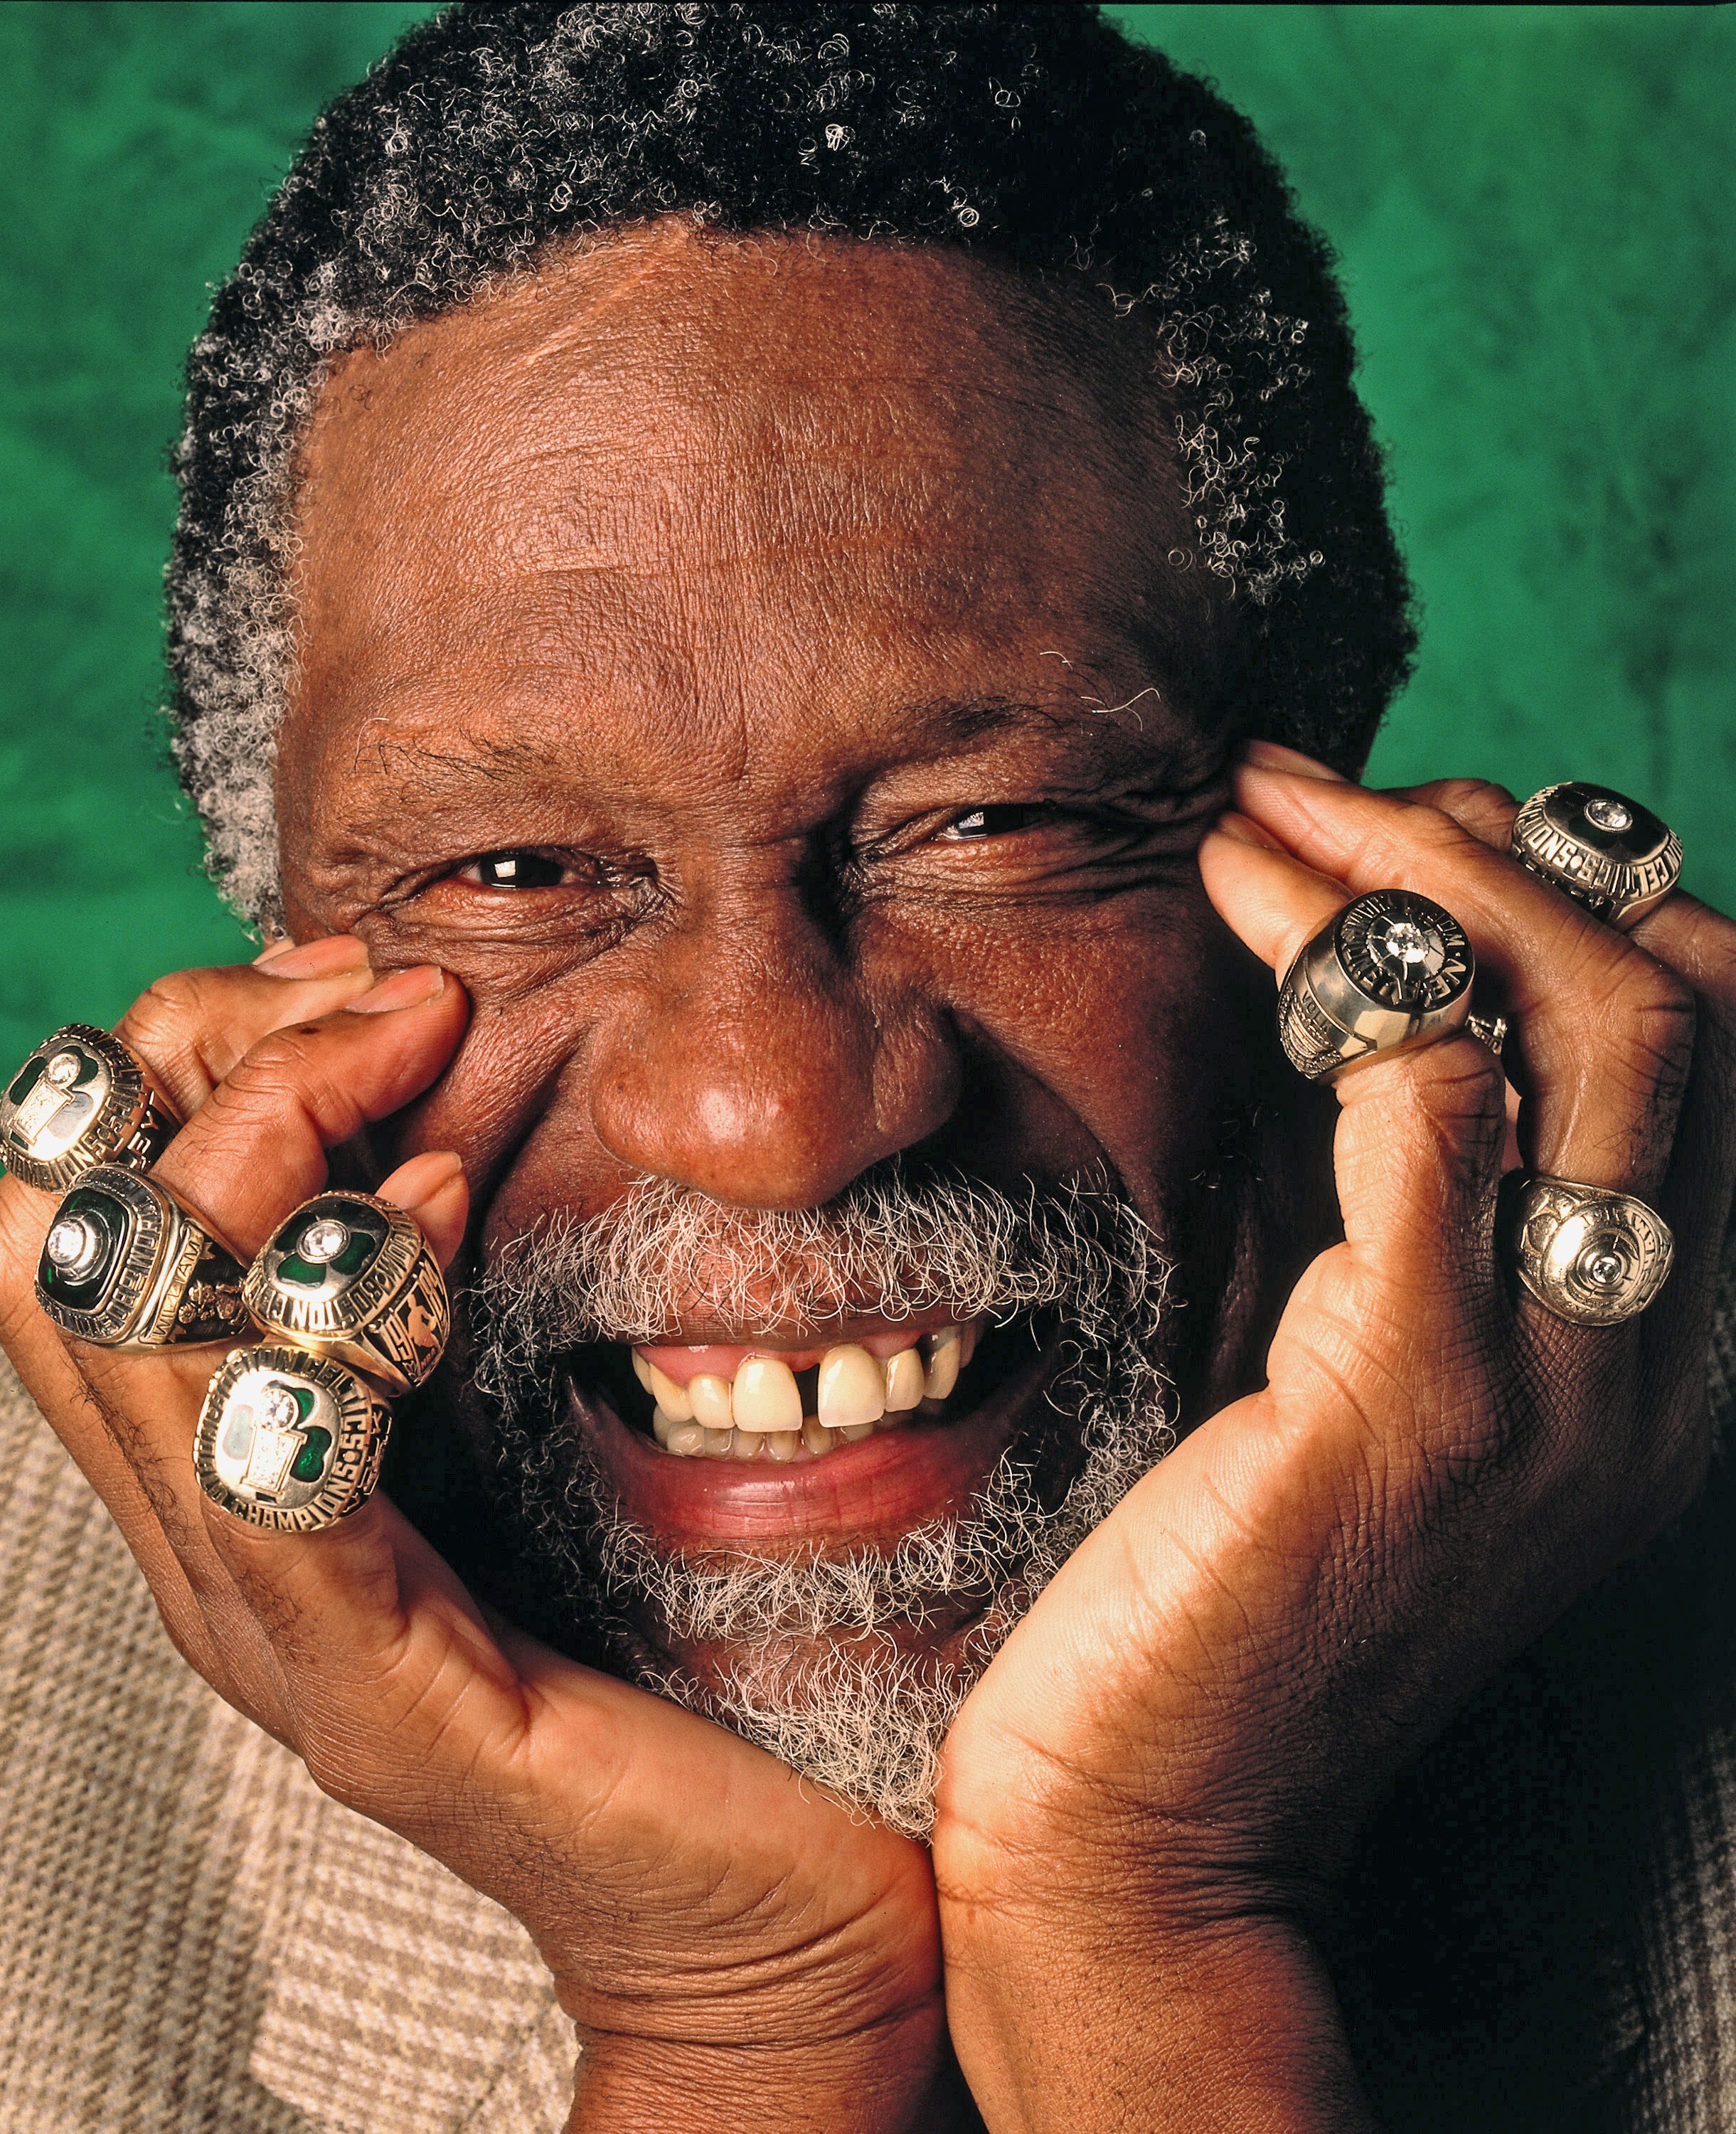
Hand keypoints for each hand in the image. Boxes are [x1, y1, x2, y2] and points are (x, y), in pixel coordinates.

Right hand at [0, 941, 955, 2133]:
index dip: (189, 1049)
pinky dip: (342, 1303)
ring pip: (120, 1309)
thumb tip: (436, 1111)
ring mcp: (256, 1614)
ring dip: (269, 1141)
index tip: (359, 990)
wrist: (764, 1908)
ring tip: (424, 1084)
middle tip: (387, 1013)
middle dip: (205, 1058)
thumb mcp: (522, 1417)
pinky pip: (271, 1456)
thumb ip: (444, 1298)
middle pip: (57, 1219)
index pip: (76, 1194)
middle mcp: (194, 1525)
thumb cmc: (670, 1642)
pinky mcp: (363, 1685)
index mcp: (221, 1449)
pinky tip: (454, 1230)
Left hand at [932, 748, 1735, 2130]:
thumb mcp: (1341, 1386)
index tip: (1390, 843)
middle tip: (1318, 792)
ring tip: (1259, 810)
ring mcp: (1555, 1383)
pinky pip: (1443, 1120)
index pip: (1705, 1049)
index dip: (1565, 898)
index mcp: (1644, 1358)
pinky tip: (1249, 922)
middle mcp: (1648, 1363)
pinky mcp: (1412, 1401)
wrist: (1151, 1823)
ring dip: (1424, 873)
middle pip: (1685, 998)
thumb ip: (1384, 1229)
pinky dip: (1360, 982)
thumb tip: (1347, 1028)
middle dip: (1504, 847)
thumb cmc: (1215, 1592)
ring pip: (1597, 1023)